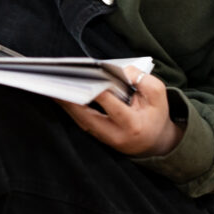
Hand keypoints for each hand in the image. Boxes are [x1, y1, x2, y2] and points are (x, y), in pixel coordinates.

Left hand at [61, 66, 183, 157]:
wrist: (154, 142)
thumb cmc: (155, 115)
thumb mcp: (159, 95)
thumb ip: (142, 80)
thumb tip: (120, 71)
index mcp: (132, 124)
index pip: (112, 106)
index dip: (99, 91)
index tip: (87, 75)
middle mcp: (115, 135)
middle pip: (87, 117)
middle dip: (72, 100)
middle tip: (59, 82)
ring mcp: (104, 139)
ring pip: (80, 121)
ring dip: (67, 103)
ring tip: (55, 86)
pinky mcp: (97, 137)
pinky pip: (81, 121)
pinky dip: (71, 108)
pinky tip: (62, 95)